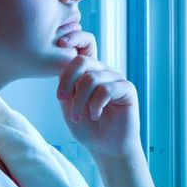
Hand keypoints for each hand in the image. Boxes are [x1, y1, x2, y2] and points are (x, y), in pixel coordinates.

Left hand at [56, 30, 140, 158]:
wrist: (105, 148)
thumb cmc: (87, 127)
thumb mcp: (68, 103)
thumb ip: (65, 83)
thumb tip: (59, 62)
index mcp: (88, 71)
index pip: (84, 44)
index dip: (74, 38)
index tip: (60, 43)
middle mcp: (103, 71)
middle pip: (82, 60)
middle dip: (67, 81)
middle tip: (61, 99)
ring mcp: (116, 79)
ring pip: (91, 78)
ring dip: (79, 101)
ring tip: (78, 118)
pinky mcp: (127, 90)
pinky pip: (106, 89)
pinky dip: (95, 105)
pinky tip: (95, 116)